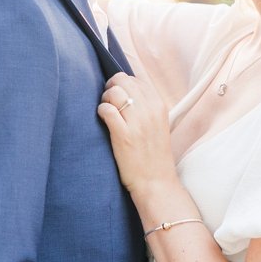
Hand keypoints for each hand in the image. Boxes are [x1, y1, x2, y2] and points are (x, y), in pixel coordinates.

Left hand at [97, 74, 174, 197]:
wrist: (156, 182)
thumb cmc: (153, 154)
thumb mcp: (158, 124)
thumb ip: (146, 106)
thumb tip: (126, 90)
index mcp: (159, 106)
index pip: (135, 79)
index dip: (122, 84)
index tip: (117, 95)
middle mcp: (150, 110)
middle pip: (123, 80)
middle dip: (111, 87)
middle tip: (108, 101)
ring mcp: (138, 123)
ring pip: (114, 92)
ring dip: (105, 99)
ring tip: (106, 111)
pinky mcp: (124, 135)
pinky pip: (107, 110)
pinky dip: (101, 111)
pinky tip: (103, 119)